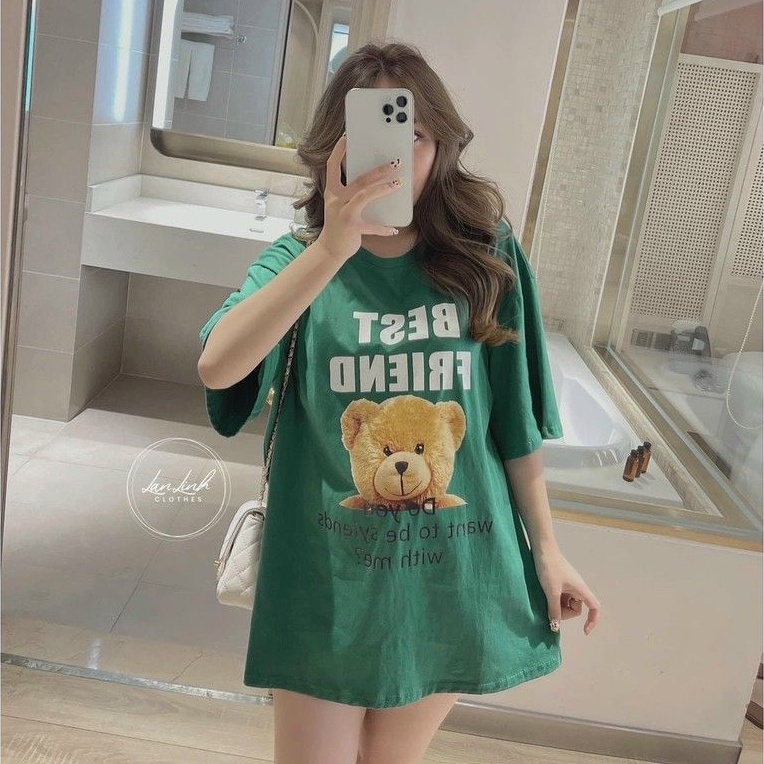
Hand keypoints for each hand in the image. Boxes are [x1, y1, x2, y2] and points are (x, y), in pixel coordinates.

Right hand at [316, 134, 401, 261]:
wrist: (329, 249)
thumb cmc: (339, 224)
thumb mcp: (339, 204)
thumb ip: (350, 191)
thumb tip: (372, 177)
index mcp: (332, 191)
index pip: (332, 166)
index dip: (339, 151)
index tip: (347, 137)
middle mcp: (336, 200)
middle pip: (359, 180)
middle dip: (378, 170)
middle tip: (395, 163)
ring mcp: (343, 213)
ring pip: (364, 195)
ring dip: (383, 189)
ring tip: (398, 184)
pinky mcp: (351, 228)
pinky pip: (372, 225)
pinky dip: (384, 228)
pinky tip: (394, 229)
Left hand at [533, 546, 599, 635]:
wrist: (541, 549)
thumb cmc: (549, 568)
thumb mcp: (551, 591)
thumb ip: (554, 609)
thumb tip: (555, 626)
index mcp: (580, 589)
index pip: (594, 607)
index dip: (593, 620)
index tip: (584, 631)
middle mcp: (577, 587)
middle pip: (577, 608)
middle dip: (565, 613)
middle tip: (550, 610)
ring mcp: (568, 584)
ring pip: (567, 603)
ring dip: (558, 606)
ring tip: (546, 600)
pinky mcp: (560, 581)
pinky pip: (561, 596)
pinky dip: (554, 600)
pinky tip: (544, 597)